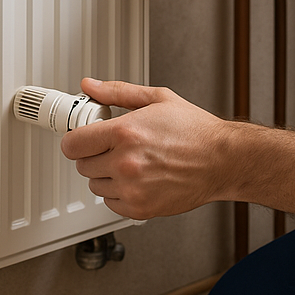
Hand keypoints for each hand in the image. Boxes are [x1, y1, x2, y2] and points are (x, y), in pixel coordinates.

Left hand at [60, 78, 233, 219]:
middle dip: (93, 153)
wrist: (221, 159)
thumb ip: (117, 92)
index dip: (75, 139)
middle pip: (81, 165)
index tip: (83, 136)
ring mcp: (131, 189)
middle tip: (113, 145)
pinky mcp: (140, 209)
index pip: (73, 144)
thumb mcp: (156, 98)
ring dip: (105, 174)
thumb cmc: (194, 129)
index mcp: (125, 132)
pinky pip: (110, 203)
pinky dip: (118, 192)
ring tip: (129, 161)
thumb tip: (90, 85)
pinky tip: (136, 177)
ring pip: (94, 185)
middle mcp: (125, 162)